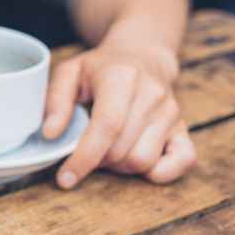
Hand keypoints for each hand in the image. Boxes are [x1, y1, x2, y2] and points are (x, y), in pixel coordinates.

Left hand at [43, 44, 195, 188]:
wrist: (142, 56)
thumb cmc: (100, 68)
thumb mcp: (69, 73)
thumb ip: (55, 101)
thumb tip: (50, 134)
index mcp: (122, 78)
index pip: (107, 126)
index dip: (85, 157)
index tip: (65, 178)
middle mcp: (152, 95)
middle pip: (122, 150)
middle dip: (96, 161)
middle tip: (85, 150)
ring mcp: (172, 113)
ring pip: (143, 161)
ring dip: (119, 167)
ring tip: (106, 150)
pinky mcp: (184, 128)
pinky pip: (182, 162)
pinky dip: (158, 172)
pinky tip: (135, 162)